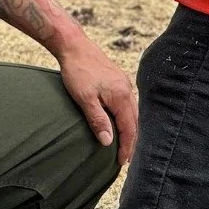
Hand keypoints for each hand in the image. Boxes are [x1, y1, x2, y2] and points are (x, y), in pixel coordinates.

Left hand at [56, 34, 138, 164]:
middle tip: (125, 159)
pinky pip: (127, 103)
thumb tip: (108, 142)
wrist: (74, 45)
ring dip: (129, 129)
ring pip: (132, 112)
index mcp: (121, 96)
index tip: (121, 163)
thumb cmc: (77, 71)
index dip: (126, 147)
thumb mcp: (84, 98)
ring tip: (123, 144)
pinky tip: (119, 121)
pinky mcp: (118, 79)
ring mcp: (124, 83)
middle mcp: (127, 89)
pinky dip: (126, 117)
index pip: (129, 129)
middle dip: (131, 141)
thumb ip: (98, 120)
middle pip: (134, 121)